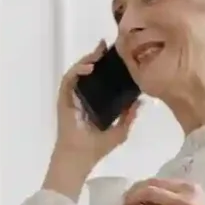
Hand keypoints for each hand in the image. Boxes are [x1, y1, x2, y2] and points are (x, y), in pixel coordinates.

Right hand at [45, 44, 135, 193]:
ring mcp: (71, 97)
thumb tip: (140, 102)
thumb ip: (129, 116)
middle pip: (88, 71)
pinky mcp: (63, 99)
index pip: (100, 78)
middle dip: (96, 57)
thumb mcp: (120, 131)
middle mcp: (82, 96)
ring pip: (77, 72)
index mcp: (94, 102)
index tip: (117, 54)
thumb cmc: (97, 147)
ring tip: (98, 53)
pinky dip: (77, 71)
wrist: (81, 157)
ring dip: (86, 60)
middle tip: (106, 46)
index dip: (107, 65)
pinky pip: (69, 80)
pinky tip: (89, 67)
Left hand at [121, 180, 204, 204]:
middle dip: (131, 197)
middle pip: (147, 192)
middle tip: (124, 204)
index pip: (156, 182)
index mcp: (189, 188)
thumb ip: (180, 196)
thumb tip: (153, 196)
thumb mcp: (200, 202)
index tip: (131, 192)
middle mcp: (182, 199)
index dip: (139, 186)